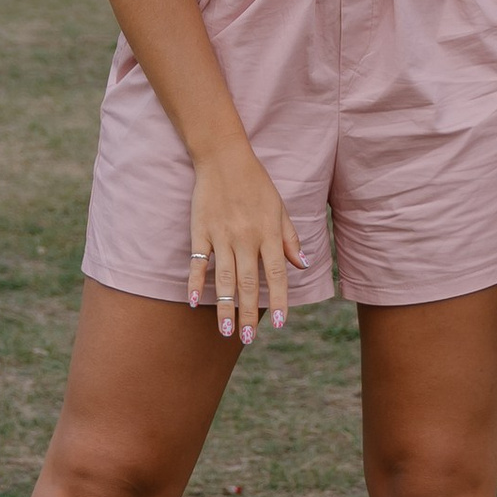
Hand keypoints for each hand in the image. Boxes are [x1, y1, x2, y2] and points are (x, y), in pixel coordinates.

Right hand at [187, 144, 305, 345]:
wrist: (224, 157)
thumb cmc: (256, 183)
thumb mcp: (280, 208)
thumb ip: (290, 238)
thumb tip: (303, 265)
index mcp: (269, 233)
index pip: (276, 274)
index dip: (277, 300)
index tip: (278, 324)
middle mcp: (246, 237)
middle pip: (248, 282)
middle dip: (248, 313)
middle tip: (248, 338)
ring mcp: (222, 235)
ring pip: (224, 278)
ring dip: (224, 307)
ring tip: (226, 332)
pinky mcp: (201, 231)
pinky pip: (198, 261)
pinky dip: (195, 281)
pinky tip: (194, 302)